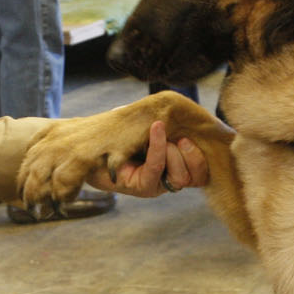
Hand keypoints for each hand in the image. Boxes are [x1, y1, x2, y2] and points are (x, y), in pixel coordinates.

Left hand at [94, 120, 210, 196]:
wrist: (89, 148)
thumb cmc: (121, 134)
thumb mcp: (149, 124)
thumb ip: (167, 119)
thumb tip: (184, 106)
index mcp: (176, 166)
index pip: (203, 172)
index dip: (204, 157)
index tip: (199, 136)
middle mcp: (168, 180)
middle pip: (197, 177)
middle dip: (192, 156)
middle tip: (181, 138)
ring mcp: (155, 186)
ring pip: (181, 178)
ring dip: (175, 154)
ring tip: (161, 135)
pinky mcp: (140, 187)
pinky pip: (156, 168)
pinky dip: (158, 146)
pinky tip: (155, 128)